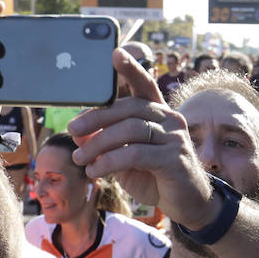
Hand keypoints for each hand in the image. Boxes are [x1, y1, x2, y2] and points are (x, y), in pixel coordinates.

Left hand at [67, 51, 212, 228]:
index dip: (130, 69)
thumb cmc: (155, 176)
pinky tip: (96, 172)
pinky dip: (110, 162)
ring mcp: (175, 138)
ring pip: (130, 130)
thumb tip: (78, 130)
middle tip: (72, 130)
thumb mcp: (125, 156)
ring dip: (98, 144)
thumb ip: (105, 140)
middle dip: (96, 118)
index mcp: (158, 114)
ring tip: (80, 159)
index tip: (114, 54)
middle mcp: (170, 120)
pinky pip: (136, 154)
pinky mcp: (174, 160)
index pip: (144, 85)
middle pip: (129, 108)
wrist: (186, 204)